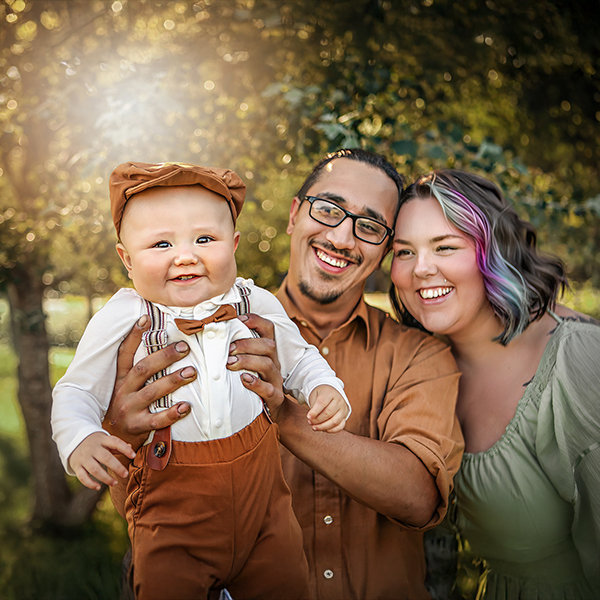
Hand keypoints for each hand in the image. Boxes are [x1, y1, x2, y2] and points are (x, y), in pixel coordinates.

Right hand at [68, 432, 135, 489]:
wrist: (73, 439)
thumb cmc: (95, 442)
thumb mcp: (105, 440)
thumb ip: (117, 445)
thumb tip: (130, 447)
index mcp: (102, 440)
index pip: (115, 443)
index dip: (125, 449)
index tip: (133, 455)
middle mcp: (93, 449)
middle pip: (106, 458)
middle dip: (116, 467)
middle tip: (125, 474)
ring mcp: (84, 458)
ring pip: (94, 469)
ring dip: (105, 478)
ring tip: (115, 483)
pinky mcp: (77, 466)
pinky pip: (82, 476)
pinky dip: (90, 483)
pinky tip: (98, 487)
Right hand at [102, 316, 196, 449]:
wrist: (113, 441)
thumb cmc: (128, 407)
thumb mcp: (127, 388)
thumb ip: (141, 371)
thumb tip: (162, 346)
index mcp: (120, 379)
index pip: (125, 353)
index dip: (134, 336)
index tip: (146, 318)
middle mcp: (122, 391)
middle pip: (143, 369)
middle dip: (164, 356)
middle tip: (185, 348)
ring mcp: (129, 409)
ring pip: (152, 392)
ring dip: (173, 380)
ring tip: (192, 372)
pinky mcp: (137, 426)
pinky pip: (156, 419)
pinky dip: (172, 413)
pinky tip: (186, 406)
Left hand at [226, 313, 285, 420]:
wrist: (272, 408)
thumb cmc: (253, 380)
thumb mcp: (247, 363)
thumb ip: (235, 350)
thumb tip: (211, 334)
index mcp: (267, 351)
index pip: (268, 328)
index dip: (255, 320)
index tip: (238, 319)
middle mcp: (274, 362)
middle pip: (269, 345)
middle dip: (247, 344)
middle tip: (227, 349)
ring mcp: (275, 379)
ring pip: (268, 364)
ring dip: (247, 361)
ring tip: (230, 363)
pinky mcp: (274, 396)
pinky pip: (268, 389)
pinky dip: (256, 383)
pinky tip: (243, 380)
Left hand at [307, 385, 348, 432]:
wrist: (331, 392)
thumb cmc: (321, 395)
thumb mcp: (315, 396)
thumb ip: (313, 407)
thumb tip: (311, 419)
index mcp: (330, 393)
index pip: (322, 403)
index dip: (314, 411)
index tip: (308, 417)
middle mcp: (339, 400)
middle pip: (328, 413)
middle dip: (317, 420)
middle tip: (310, 422)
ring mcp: (343, 409)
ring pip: (335, 421)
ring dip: (323, 427)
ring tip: (314, 427)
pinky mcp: (345, 416)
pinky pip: (340, 426)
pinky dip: (331, 430)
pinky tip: (323, 430)